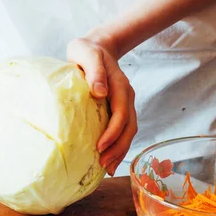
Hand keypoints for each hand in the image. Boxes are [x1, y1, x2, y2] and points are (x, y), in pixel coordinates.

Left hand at [67, 31, 136, 175]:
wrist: (97, 47)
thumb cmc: (87, 51)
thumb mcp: (86, 53)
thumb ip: (93, 70)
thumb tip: (100, 92)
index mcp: (119, 85)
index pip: (121, 113)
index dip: (112, 132)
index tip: (99, 146)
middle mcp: (126, 96)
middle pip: (129, 127)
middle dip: (118, 148)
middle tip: (103, 164)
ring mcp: (125, 104)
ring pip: (128, 132)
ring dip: (119, 151)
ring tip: (106, 168)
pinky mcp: (118, 110)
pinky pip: (122, 131)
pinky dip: (117, 147)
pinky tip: (107, 161)